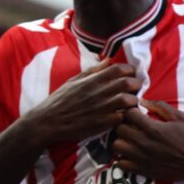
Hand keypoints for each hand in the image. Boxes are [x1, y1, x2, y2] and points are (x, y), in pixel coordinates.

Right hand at [24, 61, 140, 147]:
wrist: (47, 122)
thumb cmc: (59, 100)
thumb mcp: (73, 81)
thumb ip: (92, 71)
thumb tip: (108, 60)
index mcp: (91, 81)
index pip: (118, 69)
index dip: (130, 69)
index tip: (131, 73)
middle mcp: (98, 93)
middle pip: (128, 83)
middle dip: (136, 84)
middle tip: (135, 87)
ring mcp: (101, 109)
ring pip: (128, 101)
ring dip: (133, 101)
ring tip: (130, 102)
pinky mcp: (101, 124)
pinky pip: (121, 117)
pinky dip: (125, 115)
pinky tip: (122, 115)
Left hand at [112, 100, 183, 183]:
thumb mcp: (180, 118)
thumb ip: (161, 107)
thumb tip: (143, 101)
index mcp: (154, 129)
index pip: (128, 114)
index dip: (130, 110)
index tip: (135, 111)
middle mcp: (145, 144)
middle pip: (118, 129)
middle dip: (123, 123)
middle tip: (131, 124)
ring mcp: (142, 158)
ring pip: (116, 146)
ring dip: (121, 140)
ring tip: (130, 138)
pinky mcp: (144, 170)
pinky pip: (121, 164)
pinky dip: (123, 157)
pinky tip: (132, 153)